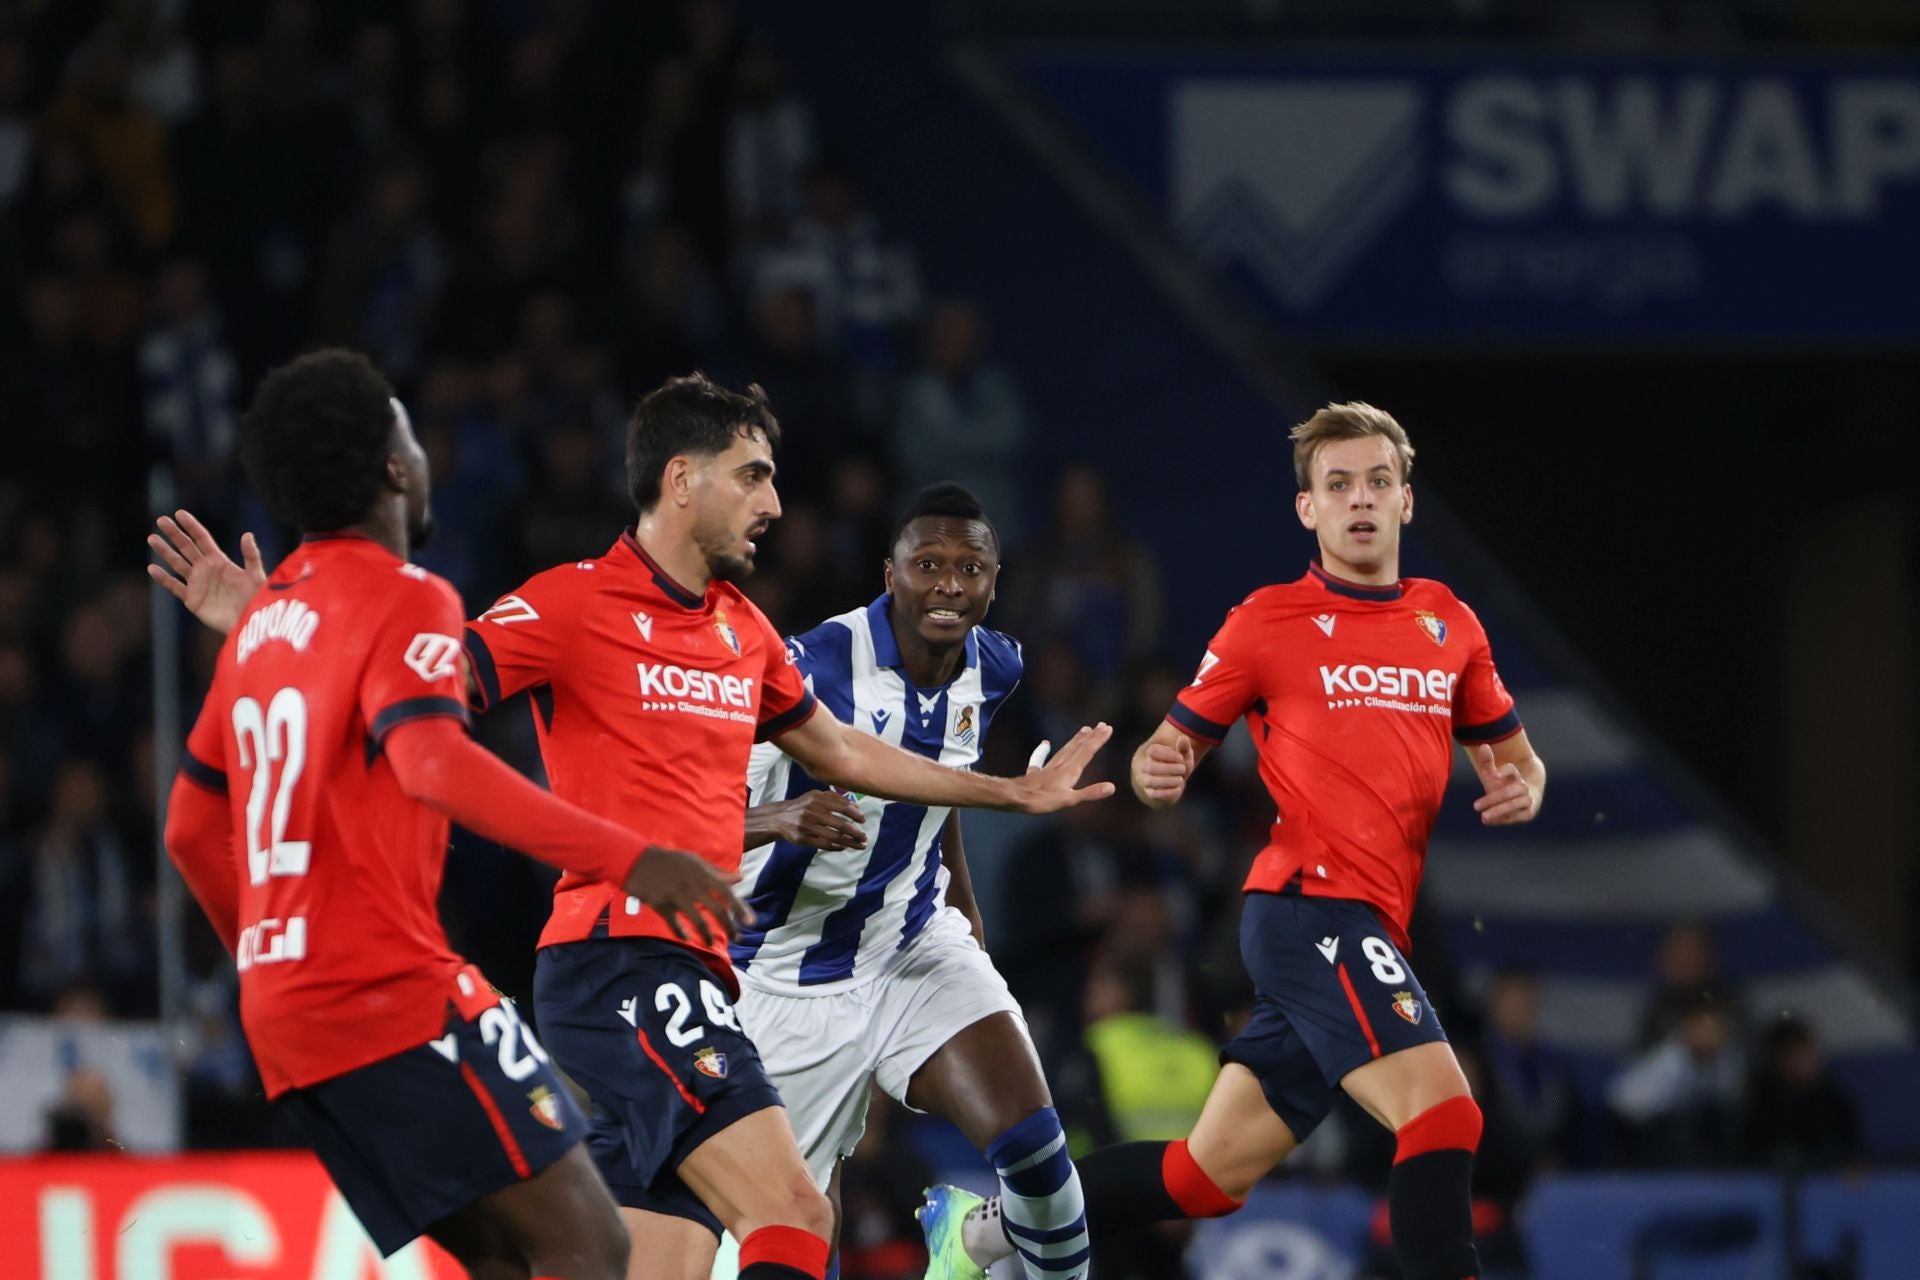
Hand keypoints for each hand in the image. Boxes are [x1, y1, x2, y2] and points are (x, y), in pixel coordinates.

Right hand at [147, 510, 265, 635]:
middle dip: (174, 534)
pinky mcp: (192, 599)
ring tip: (152, 538)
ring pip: (177, 563)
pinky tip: (152, 568)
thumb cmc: (256, 598)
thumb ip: (251, 555)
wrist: (249, 622)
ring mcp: (197, 583)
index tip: (179, 513)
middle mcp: (206, 569)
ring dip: (164, 551)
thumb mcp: (256, 575)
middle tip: (161, 520)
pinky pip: (174, 586)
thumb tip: (247, 534)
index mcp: (219, 561)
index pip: (202, 539)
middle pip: (186, 547)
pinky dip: (163, 578)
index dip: (191, 526)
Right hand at [622, 846, 751, 947]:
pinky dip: (682, 933)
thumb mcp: (696, 862)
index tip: (751, 922)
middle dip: (729, 927)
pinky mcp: (661, 905)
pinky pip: (674, 924)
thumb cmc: (670, 861)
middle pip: (717, 911)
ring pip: (698, 921)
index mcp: (703, 875)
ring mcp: (677, 897)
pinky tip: (687, 939)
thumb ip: (718, 873)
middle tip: (737, 939)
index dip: (740, 909)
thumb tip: (740, 878)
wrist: (637, 860)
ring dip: (707, 935)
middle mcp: (693, 887)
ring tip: (711, 943)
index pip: (727, 894)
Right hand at [768, 790, 866, 850]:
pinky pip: (823, 845)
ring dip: (850, 842)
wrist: (778, 817)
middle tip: (864, 837)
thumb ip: (835, 798)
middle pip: (840, 824)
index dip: (855, 814)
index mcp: (817, 799)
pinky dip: (836, 847)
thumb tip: (856, 806)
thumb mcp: (815, 796)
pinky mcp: (802, 839)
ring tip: (859, 845)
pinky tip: (844, 847)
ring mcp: (807, 826)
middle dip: (855, 832)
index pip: (842, 807)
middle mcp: (812, 811)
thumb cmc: (802, 806)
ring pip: (834, 836)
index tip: (863, 820)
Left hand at [1006, 723, 1115, 813]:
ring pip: (1065, 749)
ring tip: (1084, 729)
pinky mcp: (1036, 772)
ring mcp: (1048, 767)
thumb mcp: (1069, 800)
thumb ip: (1090, 793)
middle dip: (1091, 736)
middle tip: (1102, 725)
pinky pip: (1042, 757)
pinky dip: (1044, 750)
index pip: (1087, 751)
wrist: (1015, 796)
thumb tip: (1111, 787)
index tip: (1108, 728)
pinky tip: (1045, 744)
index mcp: (1070, 770)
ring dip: (1076, 739)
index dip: (1098, 740)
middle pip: (1078, 747)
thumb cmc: (1042, 800)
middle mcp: (1060, 765)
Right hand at [1132, 734, 1193, 808]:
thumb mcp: (1182, 755)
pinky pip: (1154, 794)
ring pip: (1150, 781)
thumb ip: (1183, 747)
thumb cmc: (1176, 764)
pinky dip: (1167, 792)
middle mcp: (1144, 766)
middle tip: (1183, 769)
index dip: (1167, 754)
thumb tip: (1183, 738)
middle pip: (1150, 767)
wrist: (1168, 781)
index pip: (1153, 751)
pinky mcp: (1149, 792)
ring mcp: (1144, 780)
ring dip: (1168, 781)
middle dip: (1169, 768)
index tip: (1181, 757)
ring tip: (1181, 780)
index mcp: (1150, 753)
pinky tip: (1179, 789)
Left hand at [1471, 744, 1536, 825]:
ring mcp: (1527, 800)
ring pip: (1514, 805)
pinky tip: (1489, 821)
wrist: (1526, 797)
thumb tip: (1483, 746)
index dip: (1504, 771)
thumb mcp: (1494, 774)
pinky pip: (1515, 817)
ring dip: (1499, 811)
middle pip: (1510, 791)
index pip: (1512, 770)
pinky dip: (1502, 819)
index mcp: (1516, 775)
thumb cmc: (1505, 784)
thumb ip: (1487, 762)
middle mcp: (1523, 787)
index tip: (1494, 775)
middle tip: (1475, 806)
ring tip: (1483, 817)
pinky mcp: (1528, 813)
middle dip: (1493, 799)